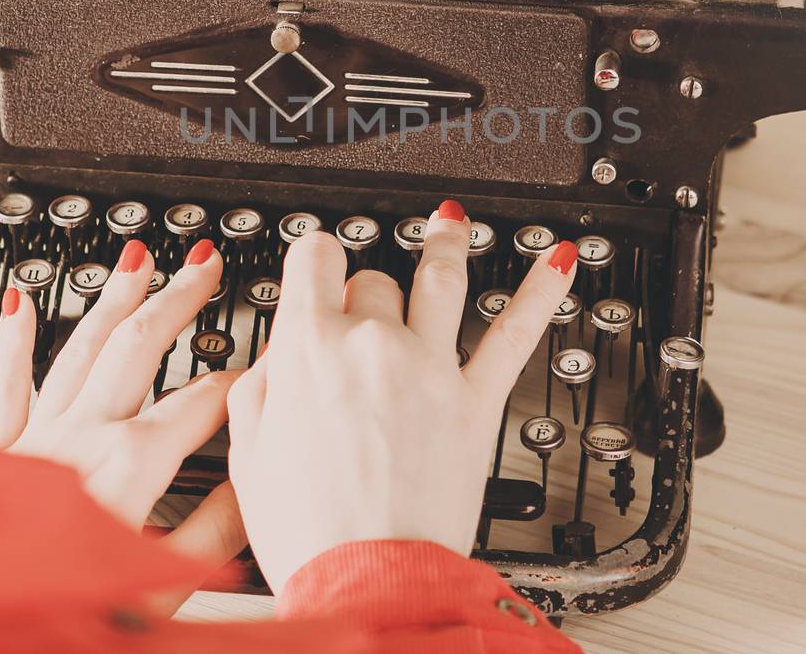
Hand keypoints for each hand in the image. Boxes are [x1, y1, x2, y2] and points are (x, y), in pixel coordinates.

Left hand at [0, 237, 246, 601]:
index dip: (243, 377)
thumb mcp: (163, 585)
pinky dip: (14, 342)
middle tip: (204, 264)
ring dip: (111, 300)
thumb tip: (256, 487)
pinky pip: (5, 386)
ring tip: (135, 260)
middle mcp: (82, 436)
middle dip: (178, 298)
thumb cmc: (62, 610)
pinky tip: (19, 302)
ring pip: (79, 350)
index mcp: (132, 464)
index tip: (267, 361)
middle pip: (140, 346)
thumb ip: (216, 530)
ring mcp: (34, 439)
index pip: (204, 401)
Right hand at [227, 201, 577, 593]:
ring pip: (442, 278)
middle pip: (373, 281)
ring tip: (452, 226)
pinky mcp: (476, 399)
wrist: (371, 579)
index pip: (314, 258)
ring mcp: (429, 366)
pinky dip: (540, 290)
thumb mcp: (248, 454)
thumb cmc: (311, 531)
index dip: (315, 258)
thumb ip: (258, 389)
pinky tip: (557, 260)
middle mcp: (371, 342)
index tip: (319, 263)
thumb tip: (276, 359)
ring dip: (447, 245)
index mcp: (308, 348)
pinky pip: (516, 331)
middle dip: (365, 293)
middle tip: (365, 313)